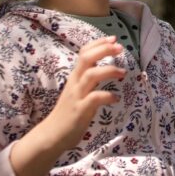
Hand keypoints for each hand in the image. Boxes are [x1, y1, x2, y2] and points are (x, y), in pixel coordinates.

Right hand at [10, 36, 124, 175]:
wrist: (51, 136)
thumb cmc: (68, 113)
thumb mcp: (78, 92)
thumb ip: (89, 81)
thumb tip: (106, 70)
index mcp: (75, 77)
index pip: (84, 53)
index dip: (98, 44)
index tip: (113, 39)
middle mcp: (75, 83)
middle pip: (86, 58)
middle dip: (103, 50)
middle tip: (119, 47)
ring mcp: (77, 96)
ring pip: (91, 75)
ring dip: (109, 70)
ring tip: (123, 73)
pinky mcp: (80, 110)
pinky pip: (94, 98)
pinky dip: (107, 96)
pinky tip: (116, 98)